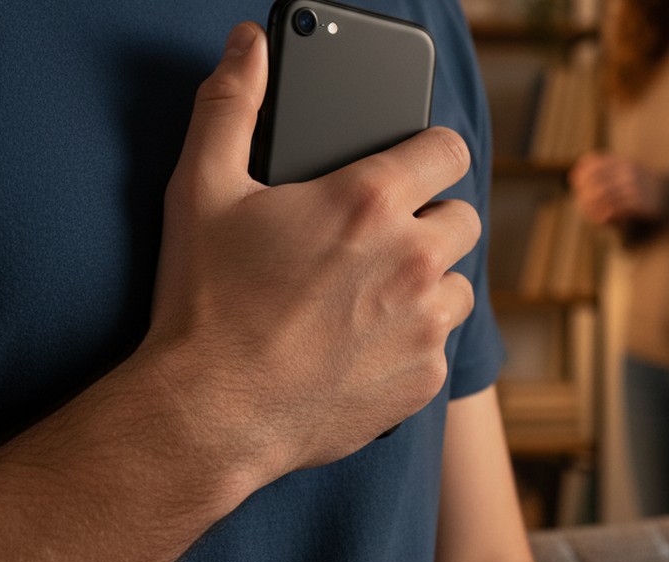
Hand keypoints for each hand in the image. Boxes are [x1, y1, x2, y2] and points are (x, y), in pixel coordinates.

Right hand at [144, 22, 477, 483]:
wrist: (210, 412)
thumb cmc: (205, 301)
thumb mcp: (203, 188)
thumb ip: (231, 104)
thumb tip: (248, 42)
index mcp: (370, 201)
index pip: (449, 149)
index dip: (432, 152)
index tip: (416, 166)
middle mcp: (413, 258)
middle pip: (464, 218)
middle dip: (431, 222)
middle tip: (381, 240)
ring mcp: (425, 323)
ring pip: (460, 284)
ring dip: (430, 284)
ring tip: (374, 296)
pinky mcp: (424, 378)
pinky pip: (442, 345)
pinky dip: (415, 342)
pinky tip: (366, 345)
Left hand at [569, 153, 663, 226]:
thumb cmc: (642, 183)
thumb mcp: (626, 169)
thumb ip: (604, 169)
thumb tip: (575, 172)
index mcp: (623, 161)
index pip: (595, 163)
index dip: (582, 172)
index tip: (575, 181)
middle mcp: (627, 171)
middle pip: (597, 181)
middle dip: (585, 191)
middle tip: (579, 200)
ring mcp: (633, 186)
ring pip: (605, 196)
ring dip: (593, 206)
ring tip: (588, 212)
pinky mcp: (638, 202)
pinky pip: (616, 209)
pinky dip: (606, 214)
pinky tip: (600, 219)